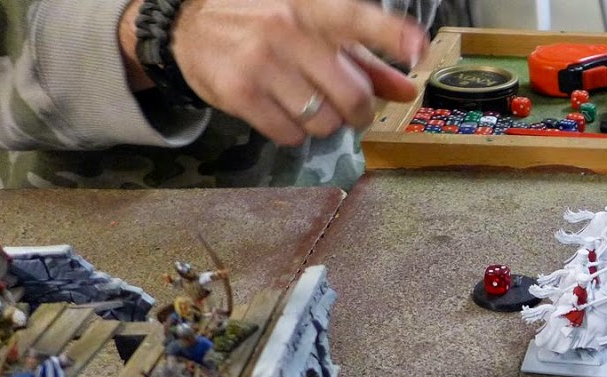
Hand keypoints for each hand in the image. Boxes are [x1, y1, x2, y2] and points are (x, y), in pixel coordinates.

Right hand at [121, 0, 428, 145]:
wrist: (188, 27)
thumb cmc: (265, 26)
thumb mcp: (315, 30)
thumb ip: (365, 60)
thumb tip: (408, 90)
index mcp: (312, 7)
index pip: (357, 18)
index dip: (391, 34)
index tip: (418, 50)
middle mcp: (288, 29)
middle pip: (352, 95)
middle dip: (358, 111)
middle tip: (348, 108)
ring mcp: (261, 60)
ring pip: (324, 121)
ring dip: (323, 123)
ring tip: (305, 103)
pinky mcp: (239, 92)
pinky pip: (290, 134)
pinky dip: (293, 132)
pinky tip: (280, 111)